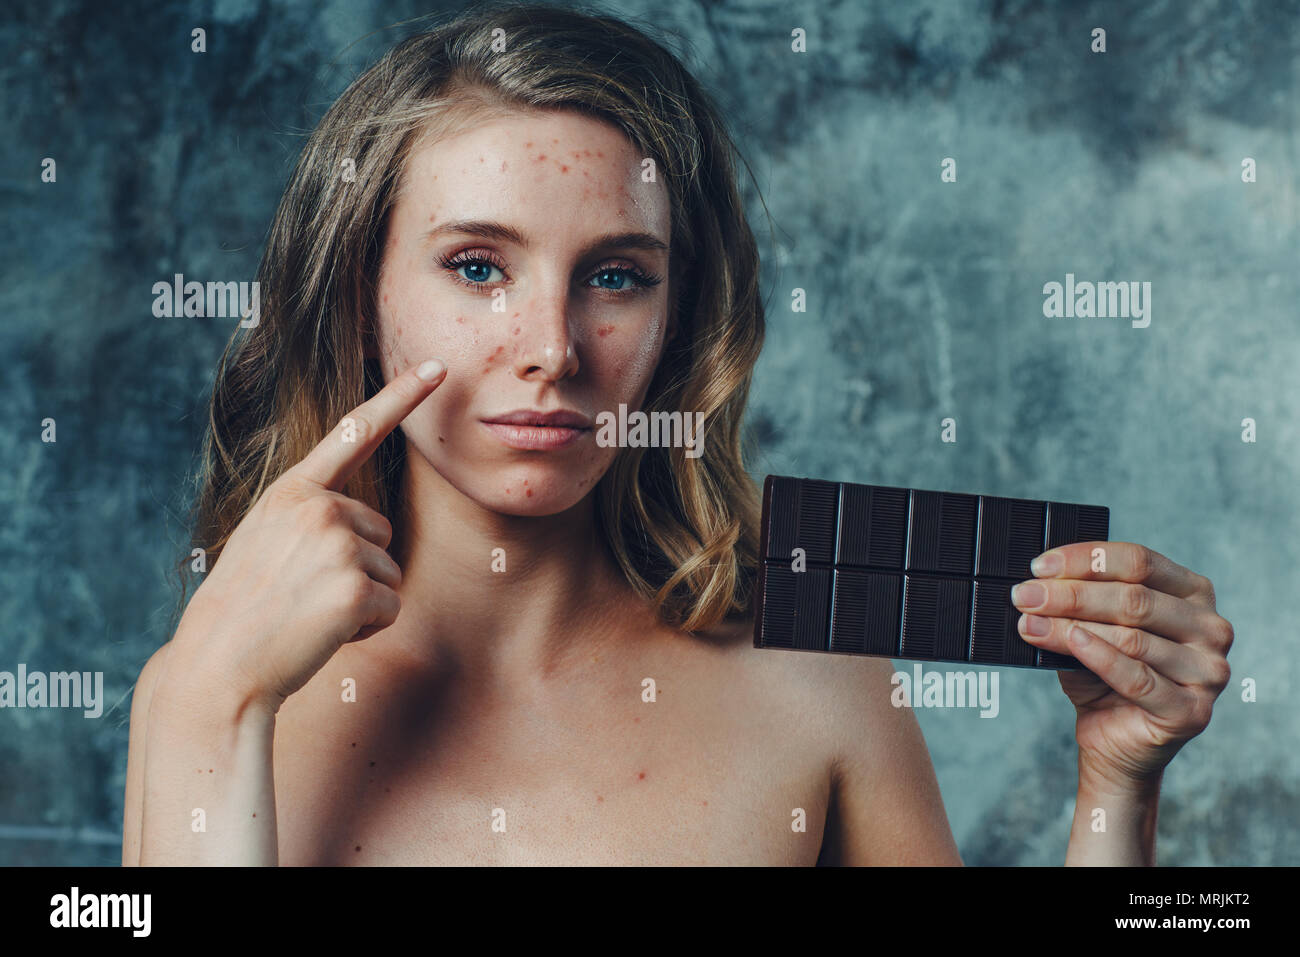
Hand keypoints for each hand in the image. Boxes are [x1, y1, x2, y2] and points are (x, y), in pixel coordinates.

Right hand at [173, 358, 447, 711]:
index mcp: (292, 492)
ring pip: (390, 571)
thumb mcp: (266, 542)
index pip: (355, 432)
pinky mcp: (356, 587)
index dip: (401, 397)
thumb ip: (312, 519)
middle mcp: (318, 507)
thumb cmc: (244, 611)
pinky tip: (322, 634)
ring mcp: (338, 545)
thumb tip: (368, 527)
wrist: (218, 668)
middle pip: (382, 532)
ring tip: (308, 613)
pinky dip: (366, 629)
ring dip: (361, 601)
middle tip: (303, 595)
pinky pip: (392, 607)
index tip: (437, 367)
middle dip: (357, 568)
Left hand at [1010, 541, 1232, 794]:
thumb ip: (1078, 605)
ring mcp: (1208, 672)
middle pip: (1135, 598)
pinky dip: (1099, 657)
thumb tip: (1039, 585)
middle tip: (1025, 596)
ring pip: (1132, 637)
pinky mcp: (1192, 711)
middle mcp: (1210, 628)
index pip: (1140, 561)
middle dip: (1070, 595)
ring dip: (1072, 626)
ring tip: (1030, 623)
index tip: (1040, 566)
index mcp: (1194, 594)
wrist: (1114, 743)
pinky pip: (1138, 678)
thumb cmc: (1105, 679)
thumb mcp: (1090, 630)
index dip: (1086, 559)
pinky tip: (1071, 642)